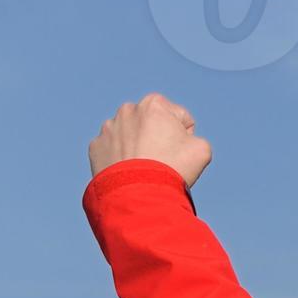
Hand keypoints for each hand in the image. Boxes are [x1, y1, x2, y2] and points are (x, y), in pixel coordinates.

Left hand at [90, 95, 213, 187]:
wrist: (138, 194)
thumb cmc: (172, 167)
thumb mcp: (202, 149)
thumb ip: (194, 137)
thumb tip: (181, 142)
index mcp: (154, 104)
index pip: (180, 117)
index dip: (185, 135)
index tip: (179, 151)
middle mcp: (127, 110)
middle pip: (152, 123)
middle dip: (157, 136)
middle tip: (163, 159)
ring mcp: (108, 128)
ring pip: (130, 135)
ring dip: (138, 146)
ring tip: (145, 167)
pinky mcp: (96, 146)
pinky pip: (113, 149)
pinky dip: (121, 158)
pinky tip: (129, 171)